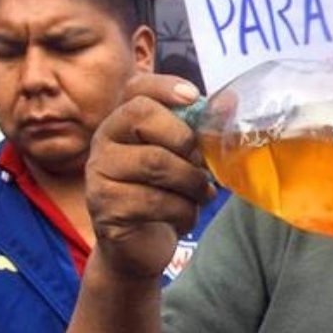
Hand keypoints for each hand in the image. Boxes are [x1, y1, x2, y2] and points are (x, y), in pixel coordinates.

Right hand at [85, 73, 216, 279]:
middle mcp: (104, 141)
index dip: (165, 86)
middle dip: (185, 140)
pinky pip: (155, 201)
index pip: (136, 89)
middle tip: (201, 164)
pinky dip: (183, 211)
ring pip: (156, 163)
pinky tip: (184, 215)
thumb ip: (200, 130)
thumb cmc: (166, 193)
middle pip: (143, 117)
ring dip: (191, 181)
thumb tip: (232, 101)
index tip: (193, 97)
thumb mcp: (184, 158)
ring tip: (201, 194)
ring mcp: (100, 174)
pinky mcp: (105, 208)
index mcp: (124, 121)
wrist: (141, 246)